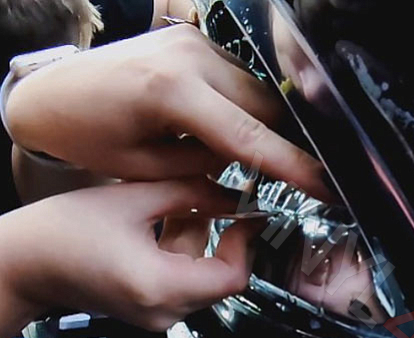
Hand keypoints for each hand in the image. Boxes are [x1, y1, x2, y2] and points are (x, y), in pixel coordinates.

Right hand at [0, 178, 261, 337]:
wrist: (20, 266)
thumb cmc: (57, 235)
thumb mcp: (133, 198)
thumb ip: (191, 193)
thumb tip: (233, 192)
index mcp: (160, 288)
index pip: (234, 277)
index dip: (248, 243)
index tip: (250, 215)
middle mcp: (164, 312)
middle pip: (222, 278)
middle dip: (226, 237)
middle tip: (225, 201)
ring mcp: (157, 315)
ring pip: (204, 278)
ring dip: (204, 241)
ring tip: (187, 203)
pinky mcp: (150, 310)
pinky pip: (185, 282)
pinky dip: (185, 252)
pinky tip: (169, 220)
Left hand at [5, 24, 329, 199]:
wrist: (50, 94)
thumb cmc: (85, 135)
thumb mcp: (144, 168)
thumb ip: (204, 167)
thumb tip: (247, 164)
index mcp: (172, 91)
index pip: (250, 137)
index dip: (295, 167)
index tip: (327, 187)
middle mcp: (190, 56)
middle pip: (266, 109)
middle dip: (275, 146)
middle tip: (280, 181)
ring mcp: (195, 42)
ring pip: (258, 93)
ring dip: (257, 126)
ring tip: (228, 153)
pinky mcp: (195, 40)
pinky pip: (240, 80)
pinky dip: (241, 108)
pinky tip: (218, 128)